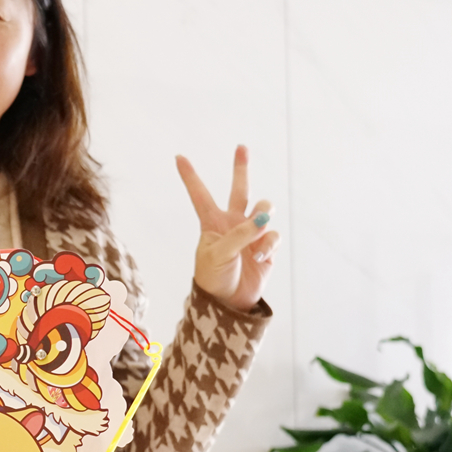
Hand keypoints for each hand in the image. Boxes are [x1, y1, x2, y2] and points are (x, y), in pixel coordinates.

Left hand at [177, 145, 277, 311]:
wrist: (229, 304)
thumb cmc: (214, 278)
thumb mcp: (219, 254)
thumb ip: (239, 234)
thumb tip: (263, 219)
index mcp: (212, 223)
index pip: (200, 195)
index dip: (190, 176)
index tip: (178, 157)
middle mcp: (232, 223)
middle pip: (240, 190)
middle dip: (241, 169)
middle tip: (241, 147)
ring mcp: (251, 234)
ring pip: (264, 209)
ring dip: (264, 216)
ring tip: (257, 231)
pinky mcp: (266, 247)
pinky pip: (273, 235)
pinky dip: (268, 245)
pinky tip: (259, 258)